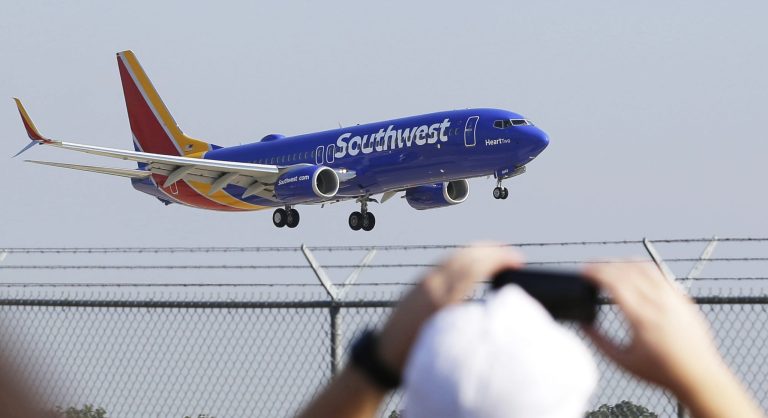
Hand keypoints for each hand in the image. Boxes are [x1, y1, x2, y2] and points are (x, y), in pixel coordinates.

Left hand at [377, 244, 522, 373]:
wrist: (382, 353)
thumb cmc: (415, 355)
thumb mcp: (446, 341)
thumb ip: (468, 323)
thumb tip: (494, 310)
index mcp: (441, 299)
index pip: (474, 267)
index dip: (498, 259)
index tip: (518, 261)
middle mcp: (432, 284)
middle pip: (466, 256)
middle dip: (493, 251)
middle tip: (514, 255)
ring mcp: (424, 281)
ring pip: (455, 256)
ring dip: (479, 250)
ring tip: (499, 253)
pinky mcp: (418, 283)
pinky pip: (446, 262)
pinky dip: (464, 256)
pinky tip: (473, 260)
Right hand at [583, 262, 724, 393]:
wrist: (700, 376)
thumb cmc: (661, 372)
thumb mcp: (623, 361)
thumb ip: (600, 342)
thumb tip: (583, 324)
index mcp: (642, 319)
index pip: (615, 283)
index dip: (596, 273)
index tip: (583, 271)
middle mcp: (659, 304)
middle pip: (626, 271)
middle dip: (604, 264)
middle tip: (589, 267)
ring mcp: (673, 299)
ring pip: (644, 267)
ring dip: (622, 262)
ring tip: (608, 266)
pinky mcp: (682, 299)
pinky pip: (659, 273)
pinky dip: (641, 267)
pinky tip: (631, 270)